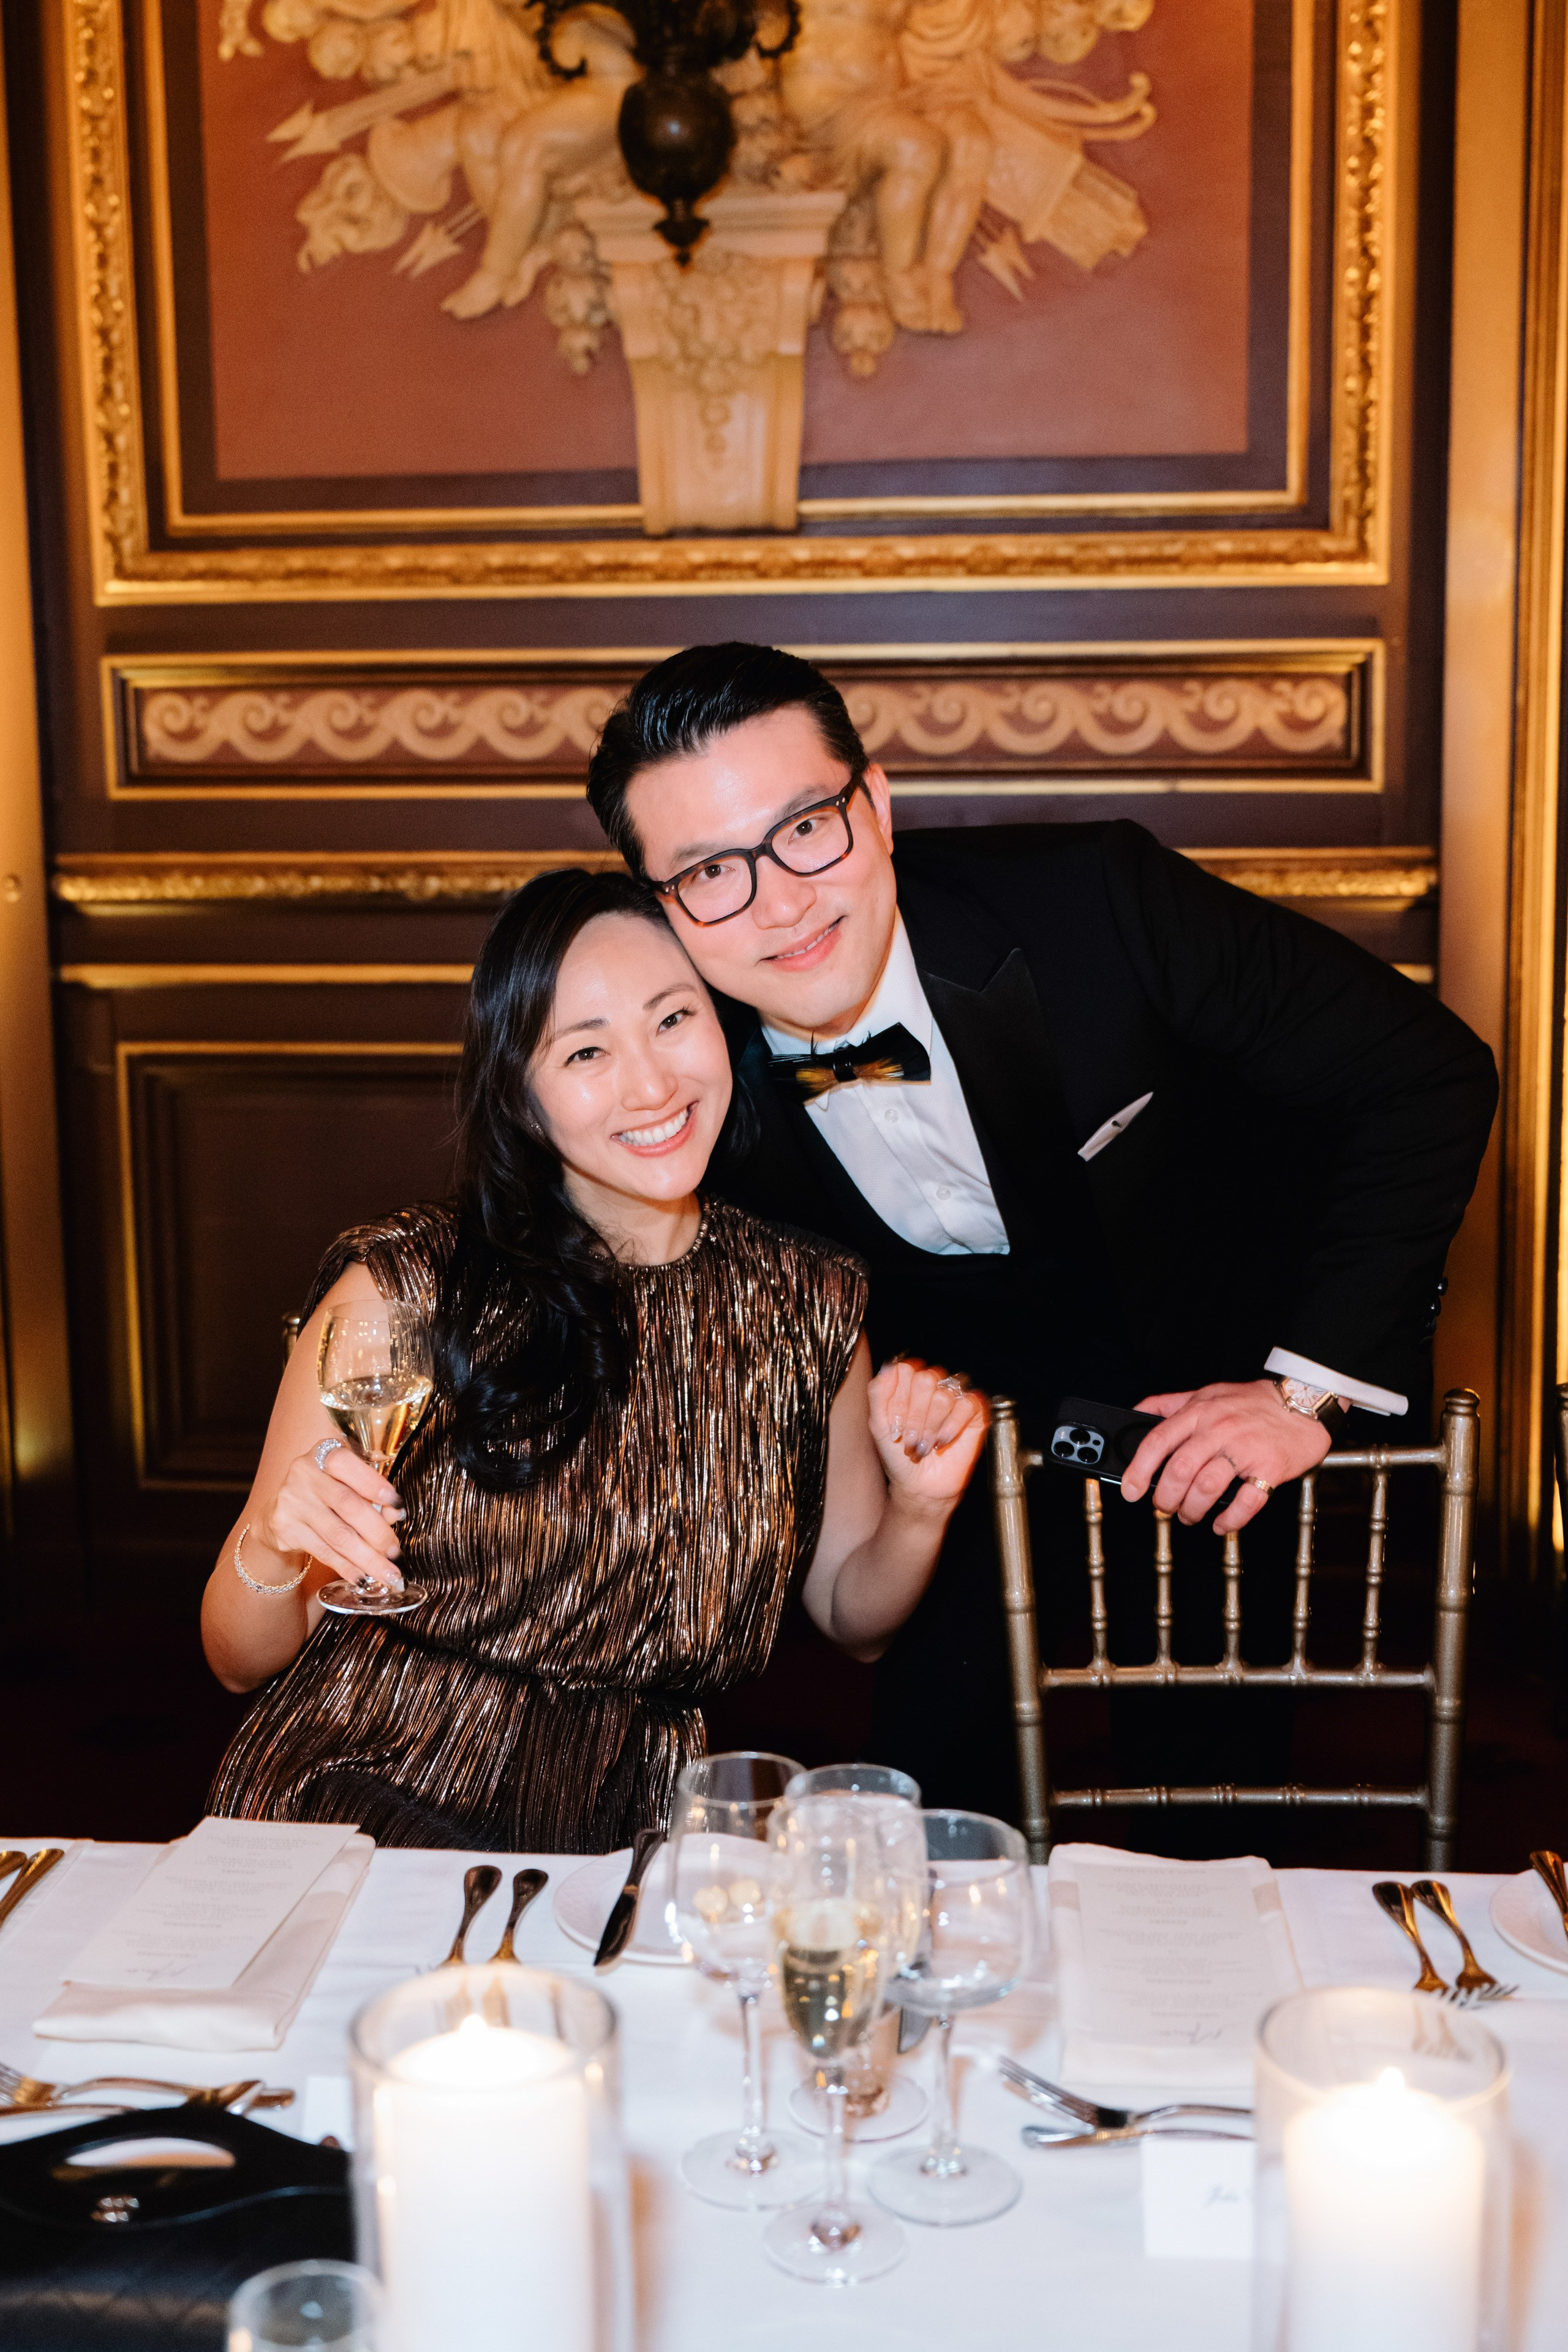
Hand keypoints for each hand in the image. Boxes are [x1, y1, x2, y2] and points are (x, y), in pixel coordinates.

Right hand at [256, 1440, 405, 1592]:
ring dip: (367, 1558)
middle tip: (396, 1552)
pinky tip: (363, 1577)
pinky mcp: (285, 1528)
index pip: (349, 1466)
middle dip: (377, 1532)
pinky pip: (323, 1551)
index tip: (398, 1507)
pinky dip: (346, 1567)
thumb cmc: (327, 1492)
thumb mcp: (347, 1481)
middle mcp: (304, 1474)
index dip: (374, 1486)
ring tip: (388, 1574)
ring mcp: (292, 1501)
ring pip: (337, 1535)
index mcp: (324, 1454)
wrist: (281, 1510)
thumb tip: (393, 1516)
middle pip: (347, 1505)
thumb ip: (370, 1493)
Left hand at [868, 1357, 989, 1510]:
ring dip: (931, 1427)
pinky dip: (952, 1427)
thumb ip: (878, 1392)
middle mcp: (933, 1385)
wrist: (919, 1485)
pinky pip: (967, 1405)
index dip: (899, 1400)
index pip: (905, 1369)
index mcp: (909, 1383)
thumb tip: (889, 1365)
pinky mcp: (974, 1411)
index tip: (895, 1425)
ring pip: (944, 1395)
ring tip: (925, 1445)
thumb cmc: (898, 1455)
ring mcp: (955, 1397)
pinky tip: (943, 1442)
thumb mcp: (878, 1425)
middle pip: (926, 1379)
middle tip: (910, 1439)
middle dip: (915, 1416)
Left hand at [1120, 1377, 1331, 1534]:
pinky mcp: (1270, 1468)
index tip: (1130, 1490)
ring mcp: (1245, 1449)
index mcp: (1200, 1412)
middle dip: (1165, 1498)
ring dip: (1192, 1509)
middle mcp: (1219, 1429)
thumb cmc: (1254, 1402)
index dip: (1139, 1469)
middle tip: (1164, 1508)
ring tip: (1189, 1515)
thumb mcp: (1207, 1392)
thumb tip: (1135, 1413)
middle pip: (1180, 1470)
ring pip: (1207, 1487)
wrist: (1305, 1403)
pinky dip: (1230, 1520)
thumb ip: (1170, 1404)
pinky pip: (1246, 1502)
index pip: (1158, 1441)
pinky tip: (1221, 1525)